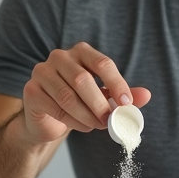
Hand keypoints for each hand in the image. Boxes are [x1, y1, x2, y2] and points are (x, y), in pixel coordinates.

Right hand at [21, 42, 150, 144]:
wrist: (48, 119)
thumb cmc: (80, 102)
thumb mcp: (104, 97)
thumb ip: (123, 95)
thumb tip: (146, 95)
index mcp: (81, 51)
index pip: (102, 63)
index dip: (116, 83)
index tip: (126, 103)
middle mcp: (59, 56)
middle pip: (82, 79)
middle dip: (99, 104)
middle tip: (110, 121)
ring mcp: (42, 72)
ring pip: (68, 96)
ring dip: (86, 115)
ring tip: (97, 126)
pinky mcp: (32, 91)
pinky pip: (55, 108)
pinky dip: (72, 121)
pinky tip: (81, 126)